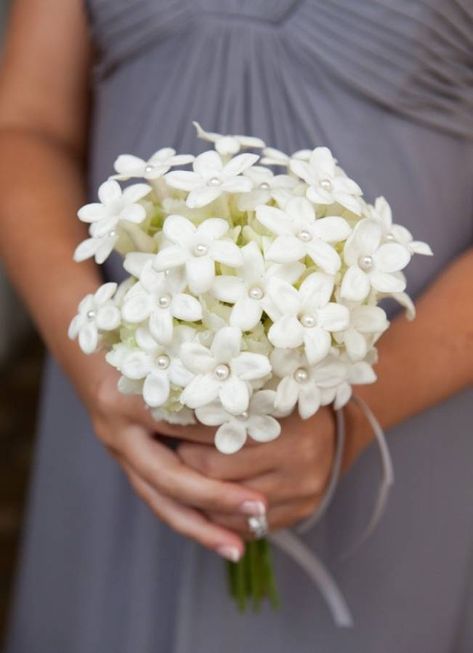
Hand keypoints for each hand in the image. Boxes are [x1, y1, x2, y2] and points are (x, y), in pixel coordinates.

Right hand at [75, 356, 267, 560]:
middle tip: (259, 509)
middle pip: (168, 478)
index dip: (225, 441)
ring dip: (200, 526)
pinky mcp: (127, 462)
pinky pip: (158, 499)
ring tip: (237, 548)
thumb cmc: (142, 347)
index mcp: (129, 400)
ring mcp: (119, 451)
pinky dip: (189, 518)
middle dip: (216, 498)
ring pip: (159, 499)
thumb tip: (260, 408)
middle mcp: (118, 431)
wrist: (95, 353)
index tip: (268, 448)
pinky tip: (218, 533)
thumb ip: (203, 382)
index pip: (184, 429)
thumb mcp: (172, 356)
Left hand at [178, 408, 335, 537]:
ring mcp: (303, 494)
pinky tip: (211, 497)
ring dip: (200, 496)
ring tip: (185, 473)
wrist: (338, 430)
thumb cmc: (290, 404)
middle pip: (217, 477)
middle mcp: (300, 463)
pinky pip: (249, 527)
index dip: (183, 438)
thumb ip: (226, 405)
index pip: (215, 443)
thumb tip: (170, 411)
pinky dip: (224, 516)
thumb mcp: (263, 394)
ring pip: (228, 511)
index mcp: (288, 427)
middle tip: (169, 449)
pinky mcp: (301, 514)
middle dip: (186, 465)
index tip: (162, 427)